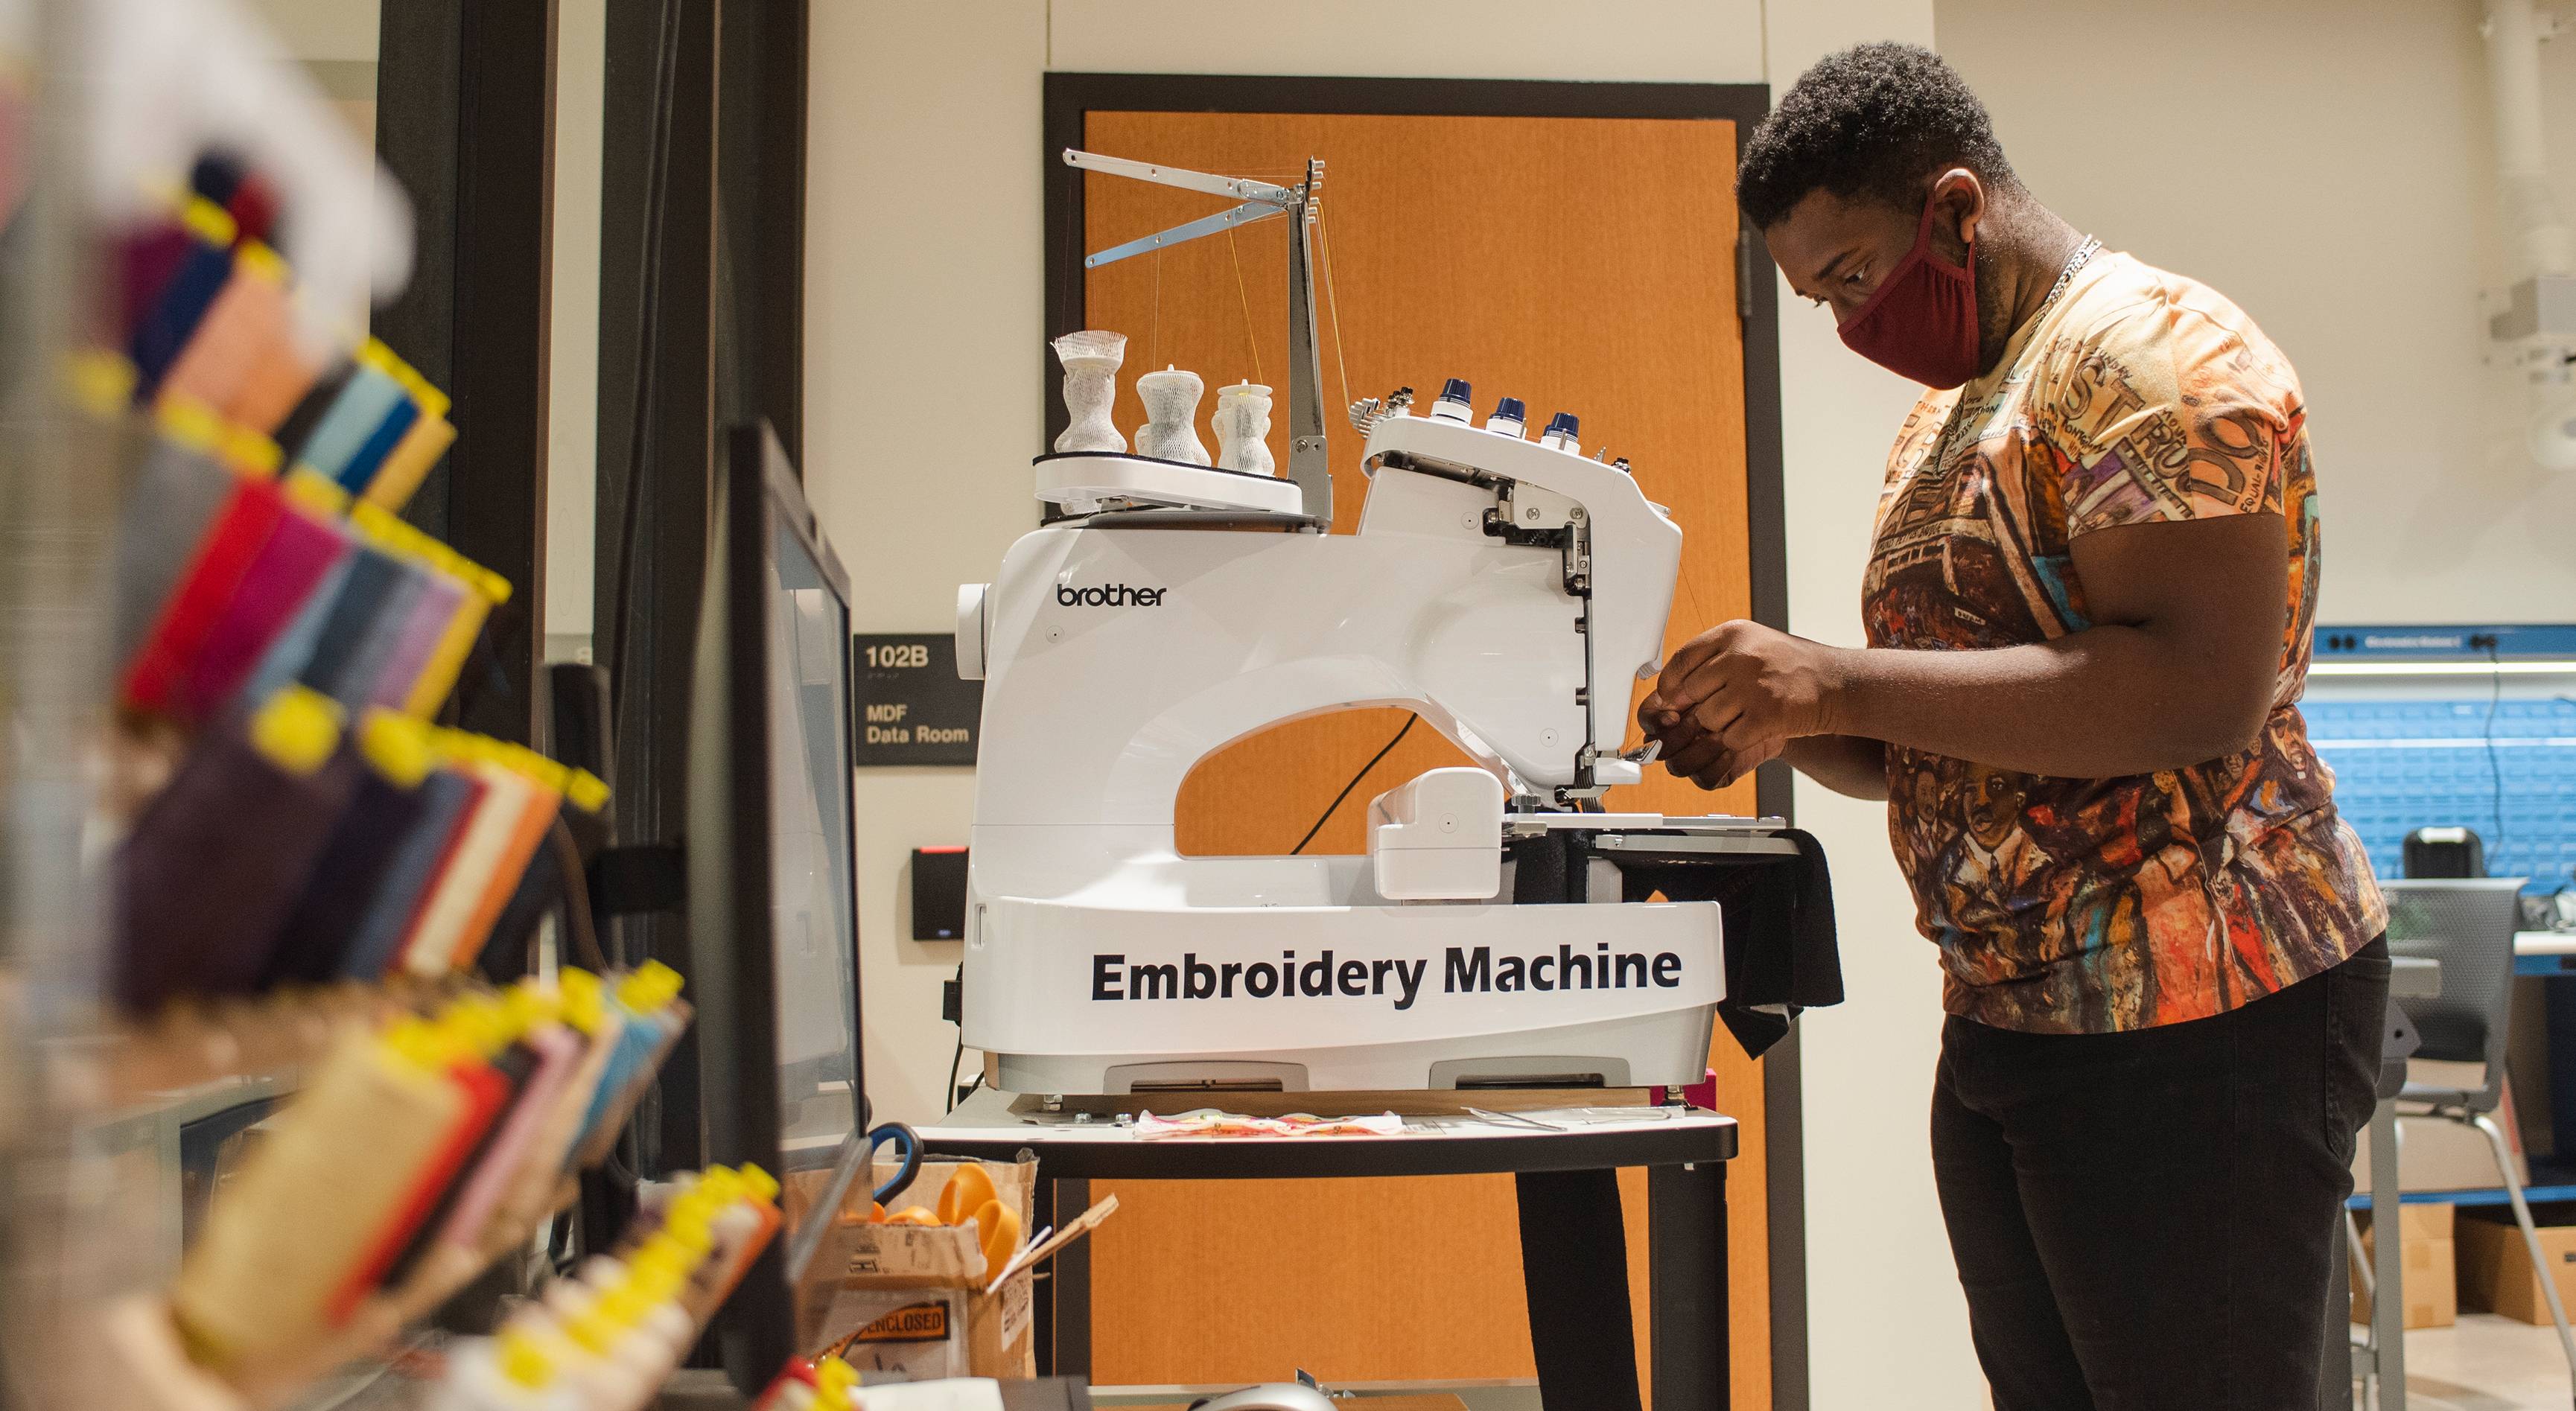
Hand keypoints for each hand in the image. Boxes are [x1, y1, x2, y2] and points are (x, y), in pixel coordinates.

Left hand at [1638, 621, 1846, 789]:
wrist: (1837, 683)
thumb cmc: (1790, 667)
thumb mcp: (1751, 645)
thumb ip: (1712, 660)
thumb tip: (1667, 692)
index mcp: (1733, 633)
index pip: (1681, 660)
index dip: (1671, 684)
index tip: (1673, 697)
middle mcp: (1741, 655)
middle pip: (1690, 693)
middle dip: (1697, 708)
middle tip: (1719, 711)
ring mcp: (1753, 685)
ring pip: (1707, 719)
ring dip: (1720, 726)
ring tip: (1744, 716)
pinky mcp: (1767, 714)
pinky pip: (1730, 738)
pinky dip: (1738, 740)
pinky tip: (1755, 728)